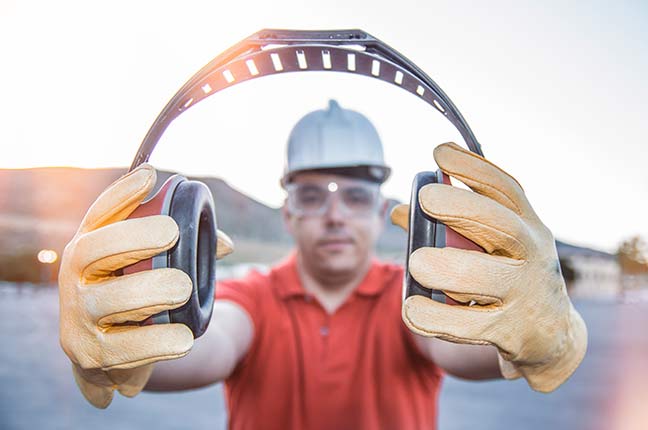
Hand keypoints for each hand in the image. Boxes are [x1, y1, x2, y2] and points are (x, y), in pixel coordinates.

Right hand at [58, 164, 231, 407]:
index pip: (99, 215)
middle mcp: (75, 279)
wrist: (114, 361)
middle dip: (132, 237)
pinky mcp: (90, 355)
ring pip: (107, 300)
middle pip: (92, 249)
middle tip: (172, 232)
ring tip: (183, 289)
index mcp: (91, 250)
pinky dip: (156, 342)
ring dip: (148, 291)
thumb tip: (224, 243)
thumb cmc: (139, 302)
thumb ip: (188, 252)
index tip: (152, 175)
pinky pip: (123, 348)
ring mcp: (77, 317)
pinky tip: (183, 338)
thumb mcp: (155, 271)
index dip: (122, 193)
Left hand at [391, 142, 586, 391]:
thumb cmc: (508, 275)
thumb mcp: (490, 245)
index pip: (506, 189)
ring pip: (489, 278)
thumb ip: (447, 225)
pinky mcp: (510, 331)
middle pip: (504, 227)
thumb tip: (397, 210)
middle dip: (464, 208)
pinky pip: (470, 325)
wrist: (550, 334)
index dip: (473, 168)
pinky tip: (412, 309)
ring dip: (449, 267)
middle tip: (425, 199)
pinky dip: (437, 318)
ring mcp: (524, 294)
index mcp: (528, 225)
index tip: (439, 153)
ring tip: (416, 263)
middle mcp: (532, 255)